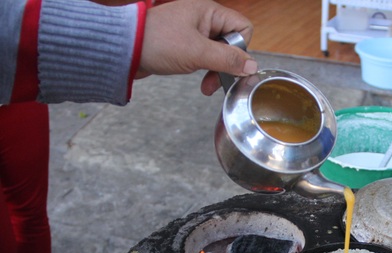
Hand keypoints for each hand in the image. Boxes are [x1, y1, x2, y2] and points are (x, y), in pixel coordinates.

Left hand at [138, 0, 256, 94]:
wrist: (124, 50)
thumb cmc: (156, 42)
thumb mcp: (197, 52)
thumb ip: (227, 59)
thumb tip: (252, 66)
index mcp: (209, 11)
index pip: (242, 28)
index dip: (241, 49)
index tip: (229, 64)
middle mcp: (204, 19)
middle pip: (232, 43)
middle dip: (227, 65)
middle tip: (216, 80)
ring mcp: (195, 32)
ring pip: (220, 53)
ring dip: (216, 71)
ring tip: (206, 86)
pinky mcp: (186, 44)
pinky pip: (206, 57)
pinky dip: (206, 70)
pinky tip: (200, 80)